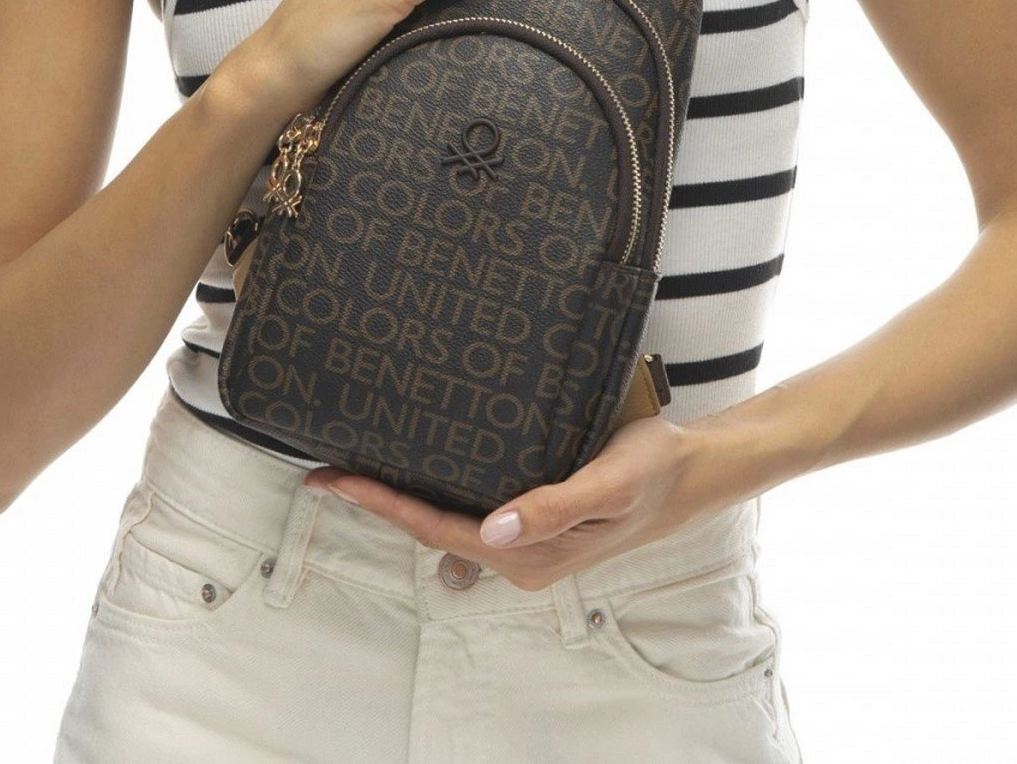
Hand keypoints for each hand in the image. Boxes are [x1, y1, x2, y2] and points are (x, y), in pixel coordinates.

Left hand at [303, 416, 745, 592]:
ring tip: (355, 465)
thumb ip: (555, 508)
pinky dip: (435, 487)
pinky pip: (469, 505)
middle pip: (431, 527)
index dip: (382, 504)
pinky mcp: (530, 519)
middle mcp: (519, 554)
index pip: (437, 528)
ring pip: (447, 517)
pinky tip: (418, 463)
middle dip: (378, 500)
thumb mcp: (610, 482)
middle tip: (324, 468)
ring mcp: (523, 540)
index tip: (334, 479)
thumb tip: (493, 529)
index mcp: (529, 555)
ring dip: (402, 495)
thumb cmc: (652, 470)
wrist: (692, 471)